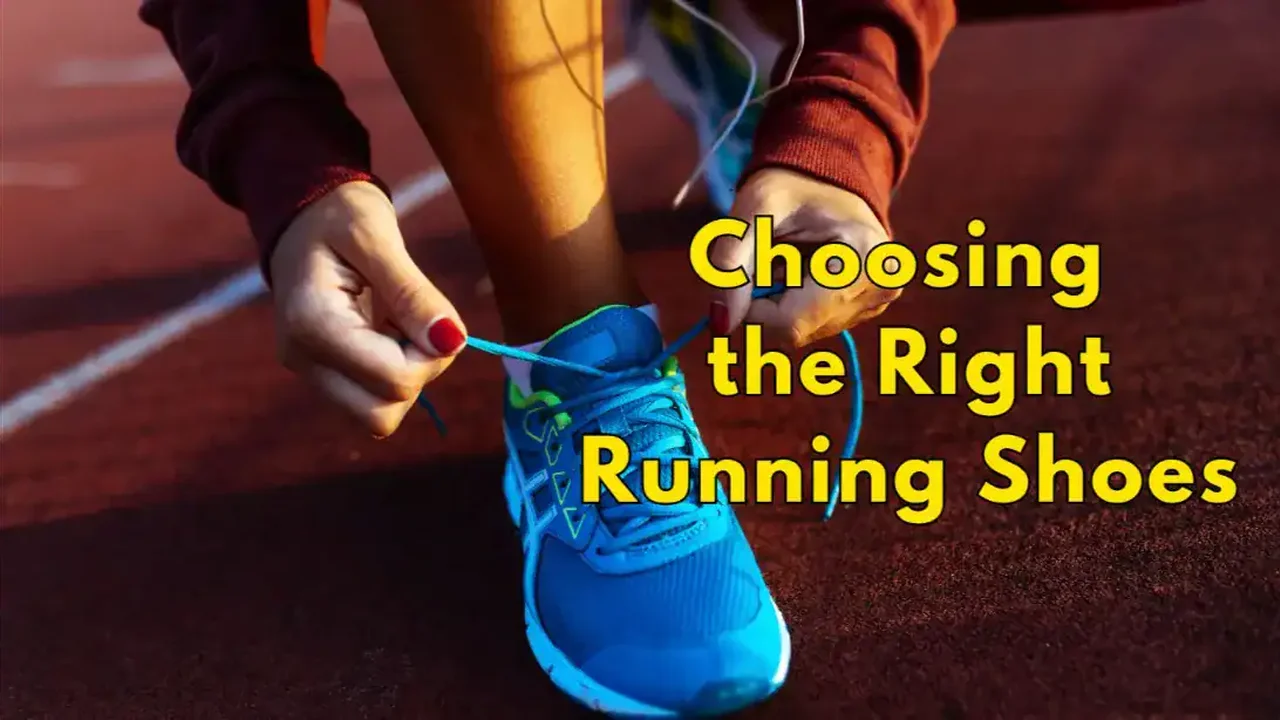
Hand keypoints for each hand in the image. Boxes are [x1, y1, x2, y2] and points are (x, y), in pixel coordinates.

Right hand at [270, 181, 465, 436]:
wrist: (301, 212)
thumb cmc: (340, 214)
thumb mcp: (378, 237)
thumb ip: (413, 293)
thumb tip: (452, 341)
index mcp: (311, 324)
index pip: (394, 382)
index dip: (430, 357)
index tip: (431, 313)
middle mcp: (302, 359)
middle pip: (381, 416)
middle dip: (417, 374)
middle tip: (416, 322)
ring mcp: (308, 372)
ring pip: (376, 416)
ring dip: (405, 375)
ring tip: (396, 321)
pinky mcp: (320, 375)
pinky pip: (369, 400)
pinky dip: (391, 374)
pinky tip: (385, 330)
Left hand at [709, 168, 901, 346]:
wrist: (826, 176)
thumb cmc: (790, 185)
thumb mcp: (752, 209)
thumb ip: (731, 262)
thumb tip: (721, 322)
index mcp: (865, 259)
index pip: (791, 322)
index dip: (752, 308)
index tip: (745, 272)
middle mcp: (881, 287)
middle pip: (796, 330)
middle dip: (767, 300)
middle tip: (770, 257)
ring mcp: (877, 301)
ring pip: (801, 332)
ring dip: (778, 301)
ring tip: (788, 258)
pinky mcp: (866, 308)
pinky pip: (812, 325)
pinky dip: (793, 302)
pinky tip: (801, 269)